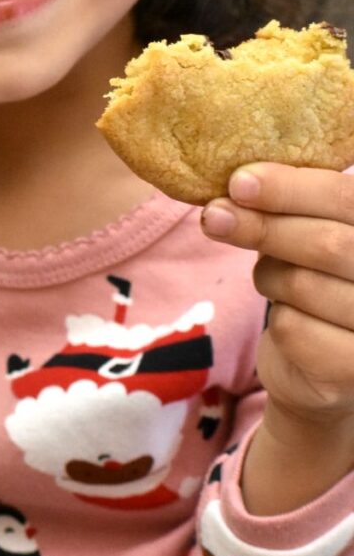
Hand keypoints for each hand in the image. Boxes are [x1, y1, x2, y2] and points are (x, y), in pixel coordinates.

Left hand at [202, 163, 353, 428]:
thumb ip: (292, 208)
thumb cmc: (320, 285)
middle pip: (329, 244)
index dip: (292, 187)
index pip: (348, 199)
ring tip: (271, 277)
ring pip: (304, 284)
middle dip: (265, 226)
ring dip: (269, 275)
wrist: (322, 372)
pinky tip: (287, 317)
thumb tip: (239, 186)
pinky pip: (293, 328)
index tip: (239, 182)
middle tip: (214, 216)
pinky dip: (276, 316)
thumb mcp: (312, 234)